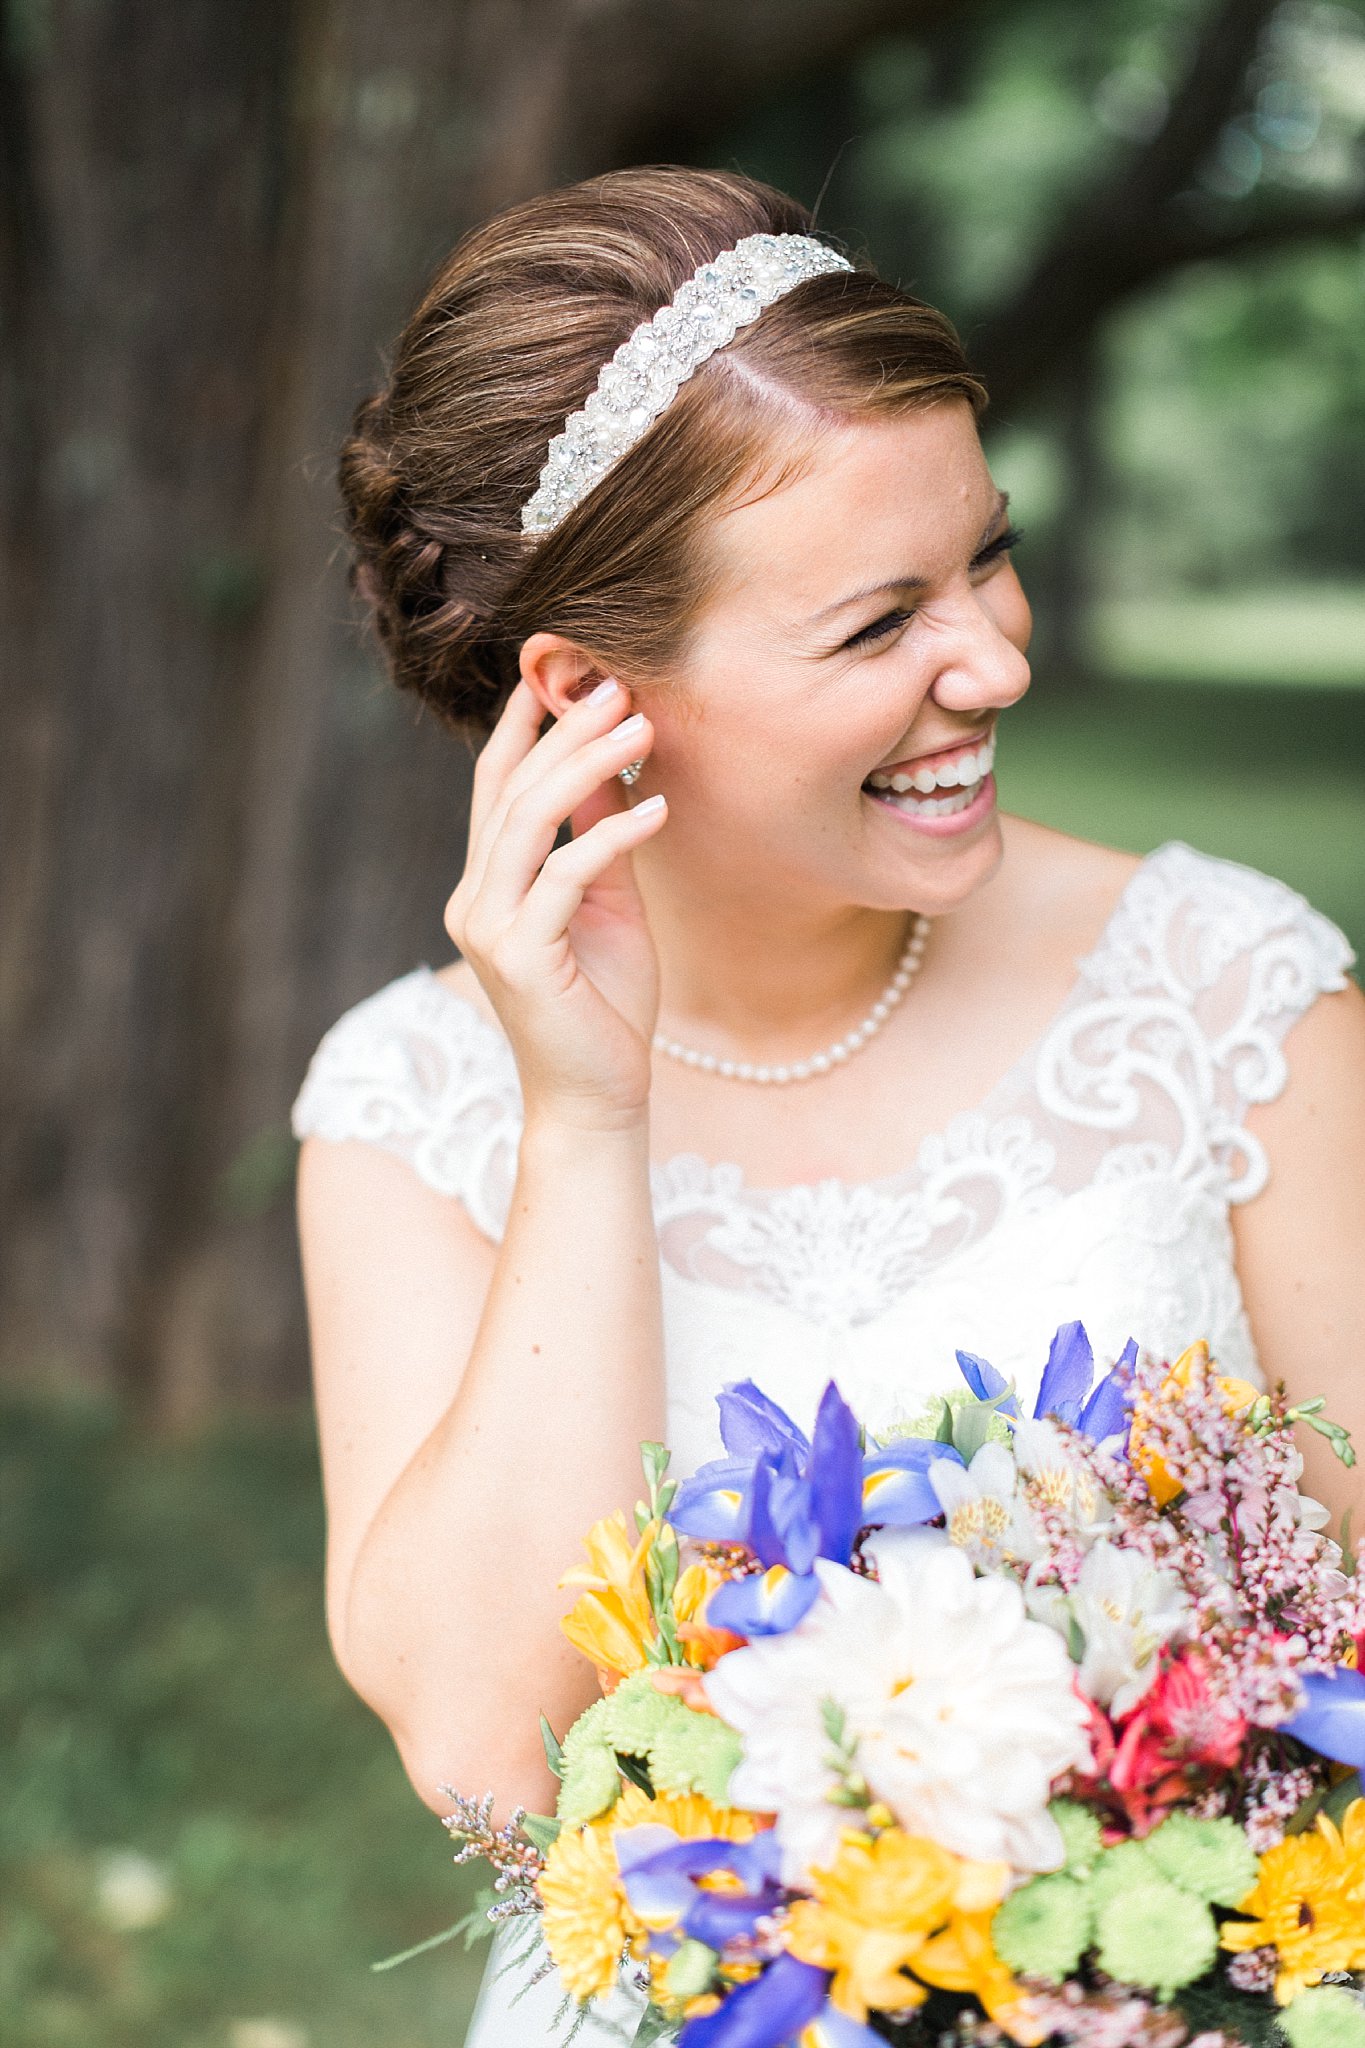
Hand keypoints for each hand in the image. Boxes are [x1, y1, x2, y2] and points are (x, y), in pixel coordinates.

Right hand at [443, 676, 666, 1129]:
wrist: (598, 1098)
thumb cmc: (605, 1007)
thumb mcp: (609, 906)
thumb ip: (599, 840)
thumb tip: (611, 766)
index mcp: (486, 886)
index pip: (495, 787)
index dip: (523, 726)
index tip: (560, 670)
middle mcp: (474, 900)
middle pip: (510, 791)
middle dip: (563, 731)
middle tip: (618, 684)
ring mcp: (489, 929)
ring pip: (527, 822)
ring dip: (587, 766)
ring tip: (640, 725)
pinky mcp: (519, 958)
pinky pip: (564, 876)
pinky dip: (610, 836)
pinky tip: (658, 808)